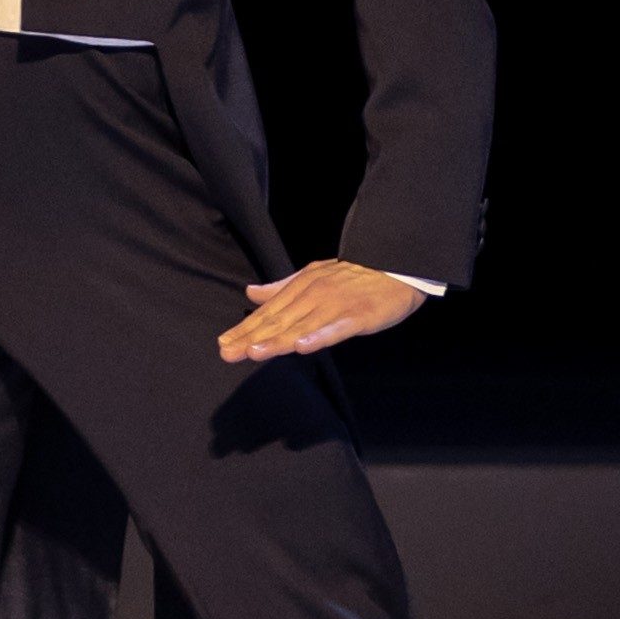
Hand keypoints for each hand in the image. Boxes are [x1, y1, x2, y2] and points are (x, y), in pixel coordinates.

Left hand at [217, 260, 424, 363]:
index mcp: (302, 287)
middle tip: (227, 353)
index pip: (268, 312)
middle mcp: (314, 296)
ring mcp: (336, 306)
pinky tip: (302, 347)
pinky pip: (336, 329)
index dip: (245, 328)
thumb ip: (281, 287)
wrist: (397, 264)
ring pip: (302, 327)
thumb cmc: (355, 275)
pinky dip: (319, 337)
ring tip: (253, 352)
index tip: (222, 343)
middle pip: (279, 321)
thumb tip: (250, 292)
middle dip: (251, 338)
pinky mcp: (359, 316)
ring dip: (277, 340)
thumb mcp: (314, 275)